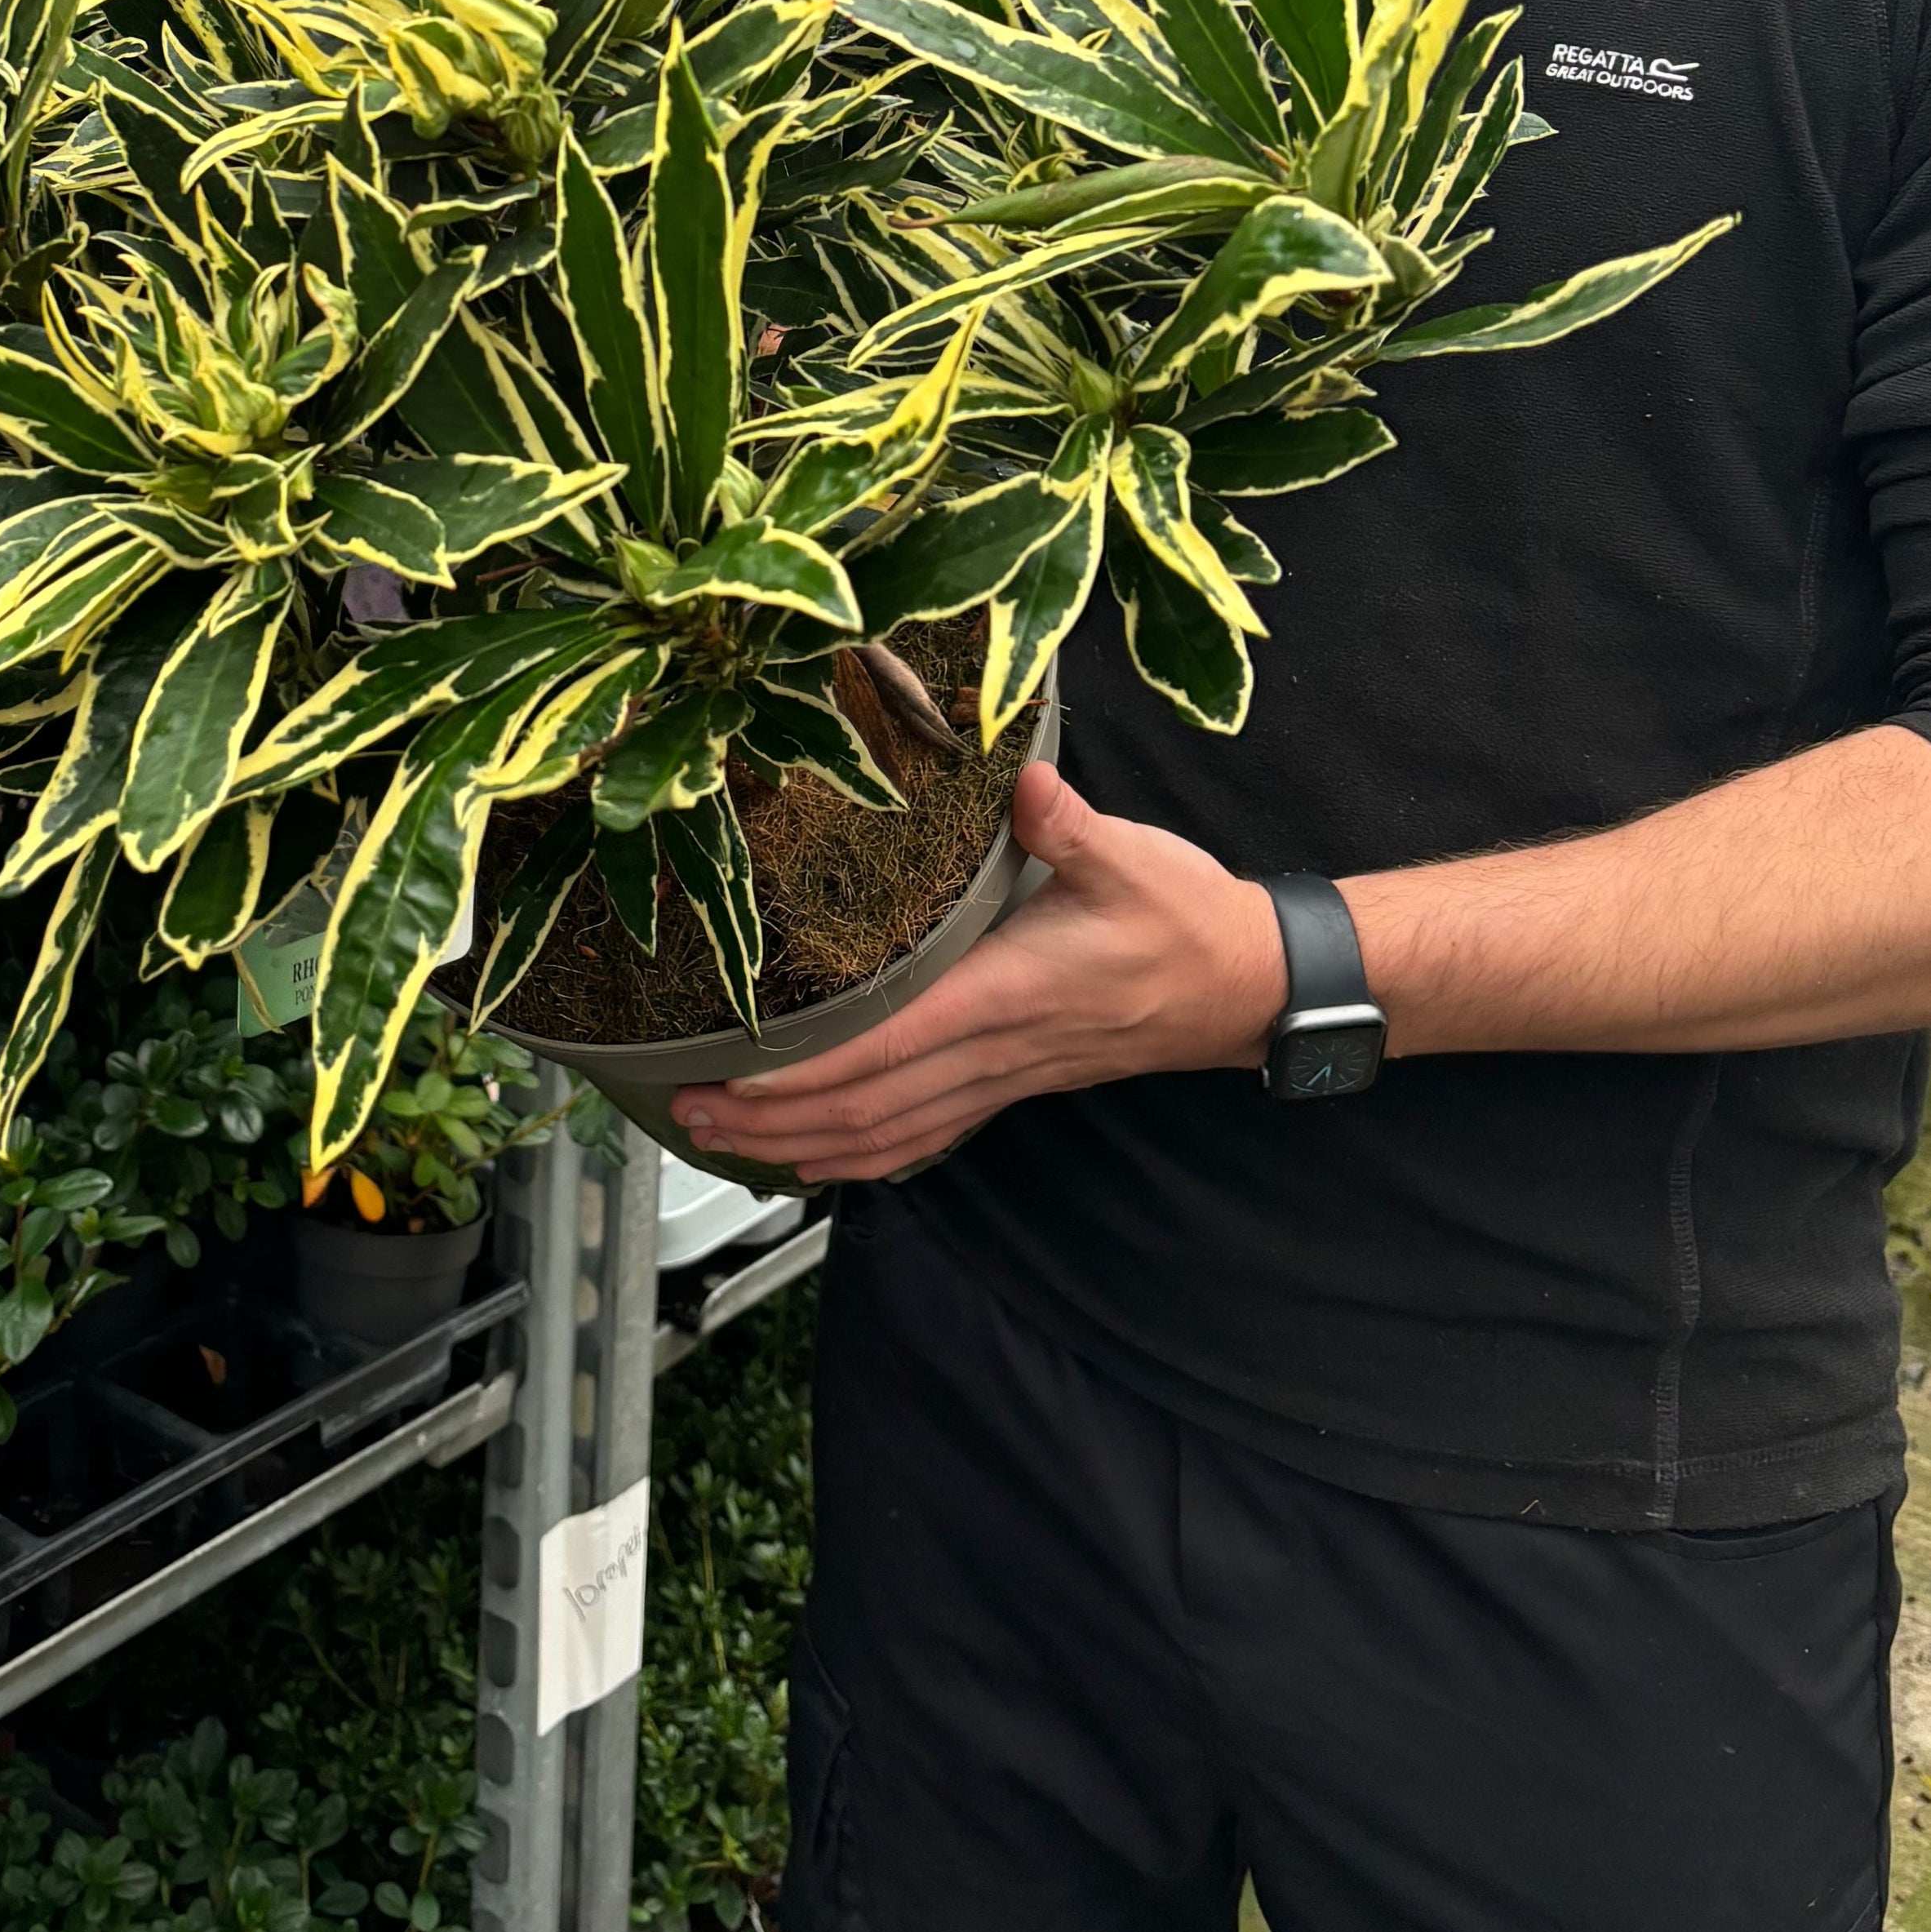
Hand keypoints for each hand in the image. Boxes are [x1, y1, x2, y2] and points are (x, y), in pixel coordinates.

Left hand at [673, 764, 1290, 1182]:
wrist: (1245, 985)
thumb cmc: (1184, 916)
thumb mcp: (1129, 856)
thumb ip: (1064, 820)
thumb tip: (1019, 773)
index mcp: (1005, 991)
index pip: (882, 1044)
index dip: (801, 1073)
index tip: (730, 1074)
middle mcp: (993, 1048)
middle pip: (865, 1106)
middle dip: (770, 1118)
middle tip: (685, 1110)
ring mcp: (1002, 1076)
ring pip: (888, 1134)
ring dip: (803, 1146)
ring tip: (725, 1138)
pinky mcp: (1013, 1083)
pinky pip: (925, 1134)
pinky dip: (863, 1154)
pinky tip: (818, 1157)